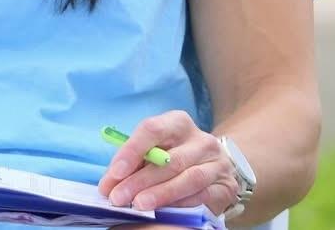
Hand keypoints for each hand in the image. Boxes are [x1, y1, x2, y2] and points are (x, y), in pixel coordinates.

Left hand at [97, 111, 238, 216]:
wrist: (215, 165)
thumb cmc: (175, 155)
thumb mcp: (155, 150)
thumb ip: (134, 163)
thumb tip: (108, 184)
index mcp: (178, 122)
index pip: (153, 130)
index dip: (132, 151)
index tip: (114, 173)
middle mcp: (201, 139)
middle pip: (169, 159)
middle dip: (140, 180)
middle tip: (118, 197)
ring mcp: (217, 163)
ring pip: (188, 178)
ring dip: (160, 194)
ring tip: (139, 205)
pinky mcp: (226, 186)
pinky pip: (202, 196)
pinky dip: (181, 204)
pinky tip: (164, 211)